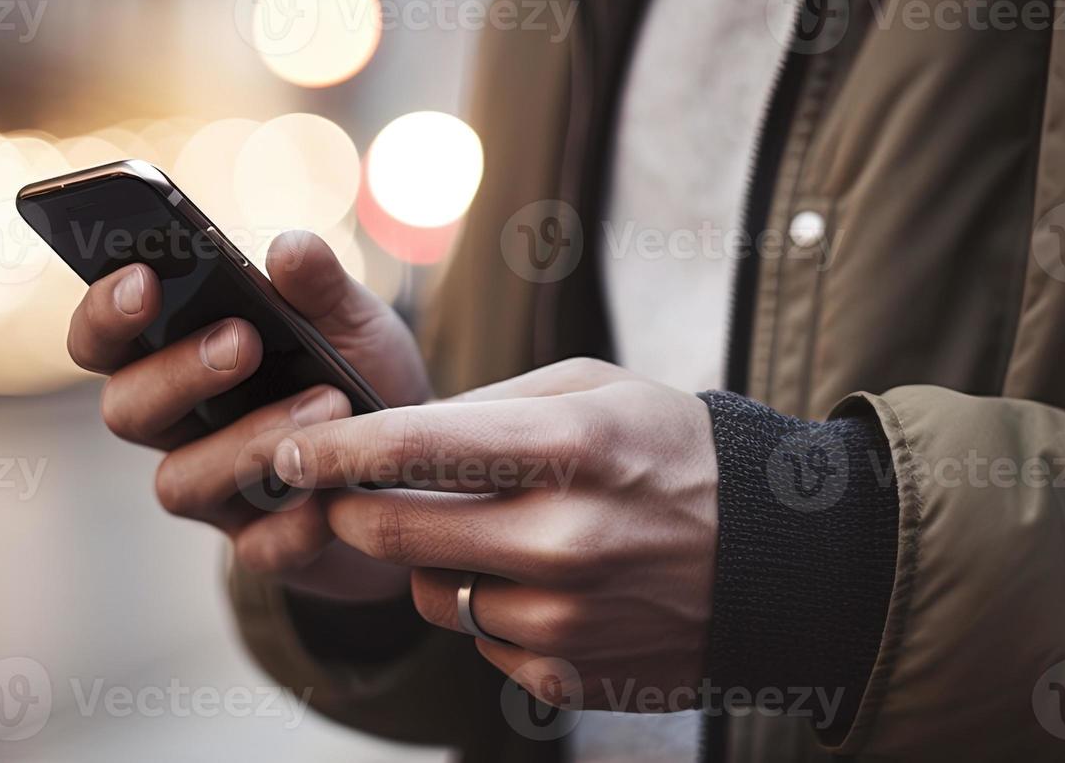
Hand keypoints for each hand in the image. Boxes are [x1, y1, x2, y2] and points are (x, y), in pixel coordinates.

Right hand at [65, 230, 430, 601]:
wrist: (420, 469)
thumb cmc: (364, 379)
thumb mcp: (354, 321)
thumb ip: (320, 287)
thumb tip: (287, 248)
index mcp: (178, 359)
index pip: (104, 339)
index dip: (105, 313)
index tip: (143, 280)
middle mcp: (179, 429)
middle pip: (126, 410)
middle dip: (177, 374)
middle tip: (245, 341)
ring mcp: (214, 495)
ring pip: (180, 482)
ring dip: (250, 440)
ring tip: (330, 403)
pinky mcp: (262, 549)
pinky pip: (257, 547)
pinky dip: (293, 522)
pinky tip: (332, 499)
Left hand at [270, 358, 718, 709]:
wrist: (778, 559)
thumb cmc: (674, 451)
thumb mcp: (593, 389)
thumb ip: (485, 406)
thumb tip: (384, 437)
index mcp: (570, 446)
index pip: (412, 448)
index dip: (331, 449)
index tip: (286, 451)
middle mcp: (563, 539)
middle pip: (390, 533)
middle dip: (353, 508)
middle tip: (350, 490)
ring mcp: (565, 618)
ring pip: (427, 594)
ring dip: (432, 562)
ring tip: (497, 531)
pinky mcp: (566, 676)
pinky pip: (477, 640)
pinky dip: (488, 609)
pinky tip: (545, 581)